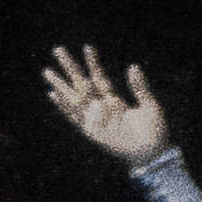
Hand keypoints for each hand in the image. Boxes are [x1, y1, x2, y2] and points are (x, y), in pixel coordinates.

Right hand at [36, 44, 170, 163]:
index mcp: (114, 100)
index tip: (87, 47)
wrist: (152, 153)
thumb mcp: (150, 105)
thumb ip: (140, 87)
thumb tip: (133, 65)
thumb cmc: (154, 131)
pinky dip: (63, 107)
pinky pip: (74, 118)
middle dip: (70, 67)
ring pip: (74, 98)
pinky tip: (53, 95)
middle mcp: (101, 108)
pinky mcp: (91, 132)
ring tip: (47, 71)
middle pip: (82, 83)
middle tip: (58, 49)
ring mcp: (95, 120)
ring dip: (61, 85)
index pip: (99, 77)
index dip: (92, 63)